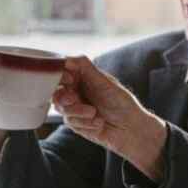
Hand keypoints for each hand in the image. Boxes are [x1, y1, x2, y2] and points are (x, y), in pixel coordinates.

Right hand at [53, 56, 167, 179]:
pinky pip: (70, 122)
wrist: (131, 130)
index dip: (60, 75)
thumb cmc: (123, 103)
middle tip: (73, 99)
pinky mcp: (76, 123)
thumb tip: (68, 58)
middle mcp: (76, 91)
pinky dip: (85, 123)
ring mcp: (75, 108)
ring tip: (94, 114)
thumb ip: (86, 69)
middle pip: (56, 92)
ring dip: (78, 112)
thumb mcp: (105, 83)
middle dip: (64, 97)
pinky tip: (99, 123)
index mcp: (83, 77)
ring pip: (61, 108)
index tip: (69, 80)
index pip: (62, 72)